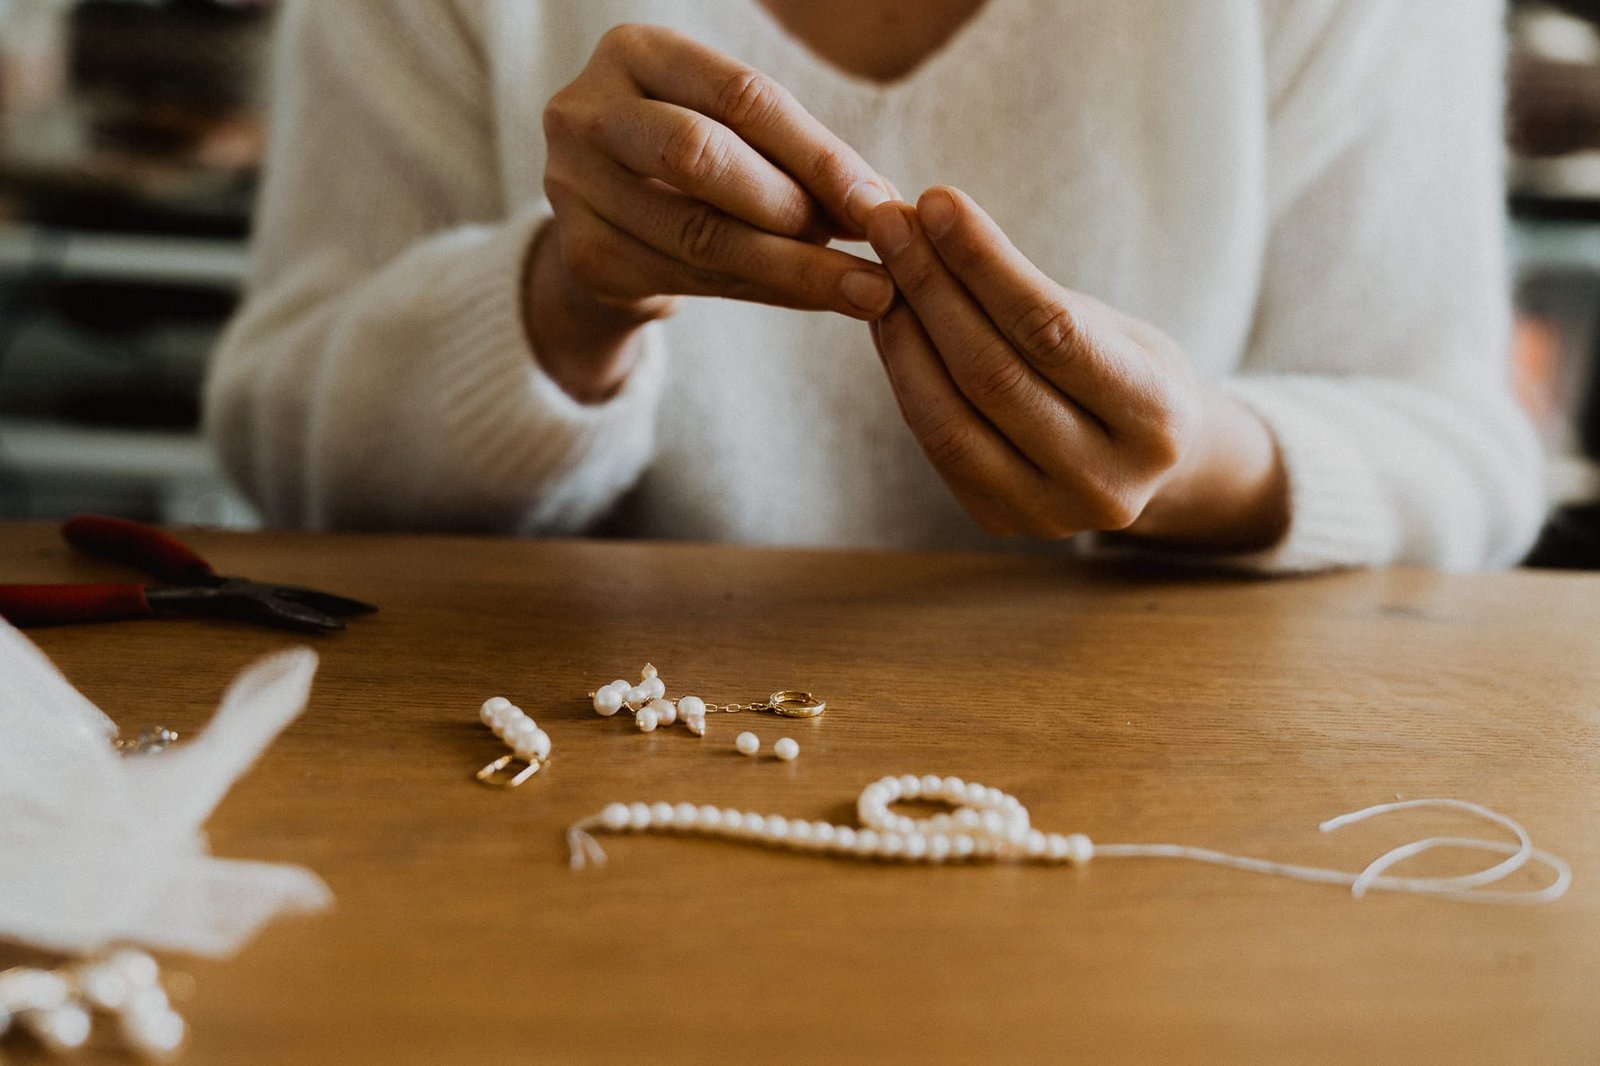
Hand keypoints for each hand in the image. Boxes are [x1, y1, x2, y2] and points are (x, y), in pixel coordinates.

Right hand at [533, 23, 896, 400]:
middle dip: (793, 207)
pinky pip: (683, 279)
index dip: (817, 152)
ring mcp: (572, 184)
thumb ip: (796, 159)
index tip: (880, 201)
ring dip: (790, 266)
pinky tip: (810, 299)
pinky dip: (758, 291)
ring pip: (696, 232)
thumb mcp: (737, 137)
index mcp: (636, 52)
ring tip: (860, 288)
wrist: (613, 227)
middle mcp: (588, 110)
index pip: (740, 95)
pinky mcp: (581, 252)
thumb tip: (884, 202)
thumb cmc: (692, 168)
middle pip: (701, 155)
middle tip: (864, 248)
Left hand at [866, 187, 1288, 550]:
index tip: (936, 200)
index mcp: (1156, 419)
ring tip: (878, 269)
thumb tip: (927, 220)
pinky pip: (936, 444)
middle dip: (931, 288)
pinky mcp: (1002, 522)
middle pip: (992, 374)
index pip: (1051, 329)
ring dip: (904, 334)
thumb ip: (1031, 293)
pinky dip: (906, 377)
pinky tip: (889, 324)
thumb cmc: (1127, 371)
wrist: (1153, 466)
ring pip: (950, 419)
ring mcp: (1051, 514)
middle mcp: (1106, 480)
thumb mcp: (1111, 325)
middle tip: (888, 222)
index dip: (985, 262)